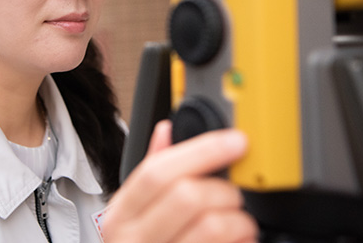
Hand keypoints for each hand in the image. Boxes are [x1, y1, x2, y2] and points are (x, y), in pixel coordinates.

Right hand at [103, 121, 257, 242]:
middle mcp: (133, 240)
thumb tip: (168, 131)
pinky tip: (240, 241)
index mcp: (122, 214)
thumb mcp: (134, 213)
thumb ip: (152, 173)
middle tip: (234, 195)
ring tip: (240, 223)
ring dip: (239, 221)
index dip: (203, 151)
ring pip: (212, 227)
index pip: (159, 171)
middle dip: (224, 190)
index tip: (235, 142)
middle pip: (188, 195)